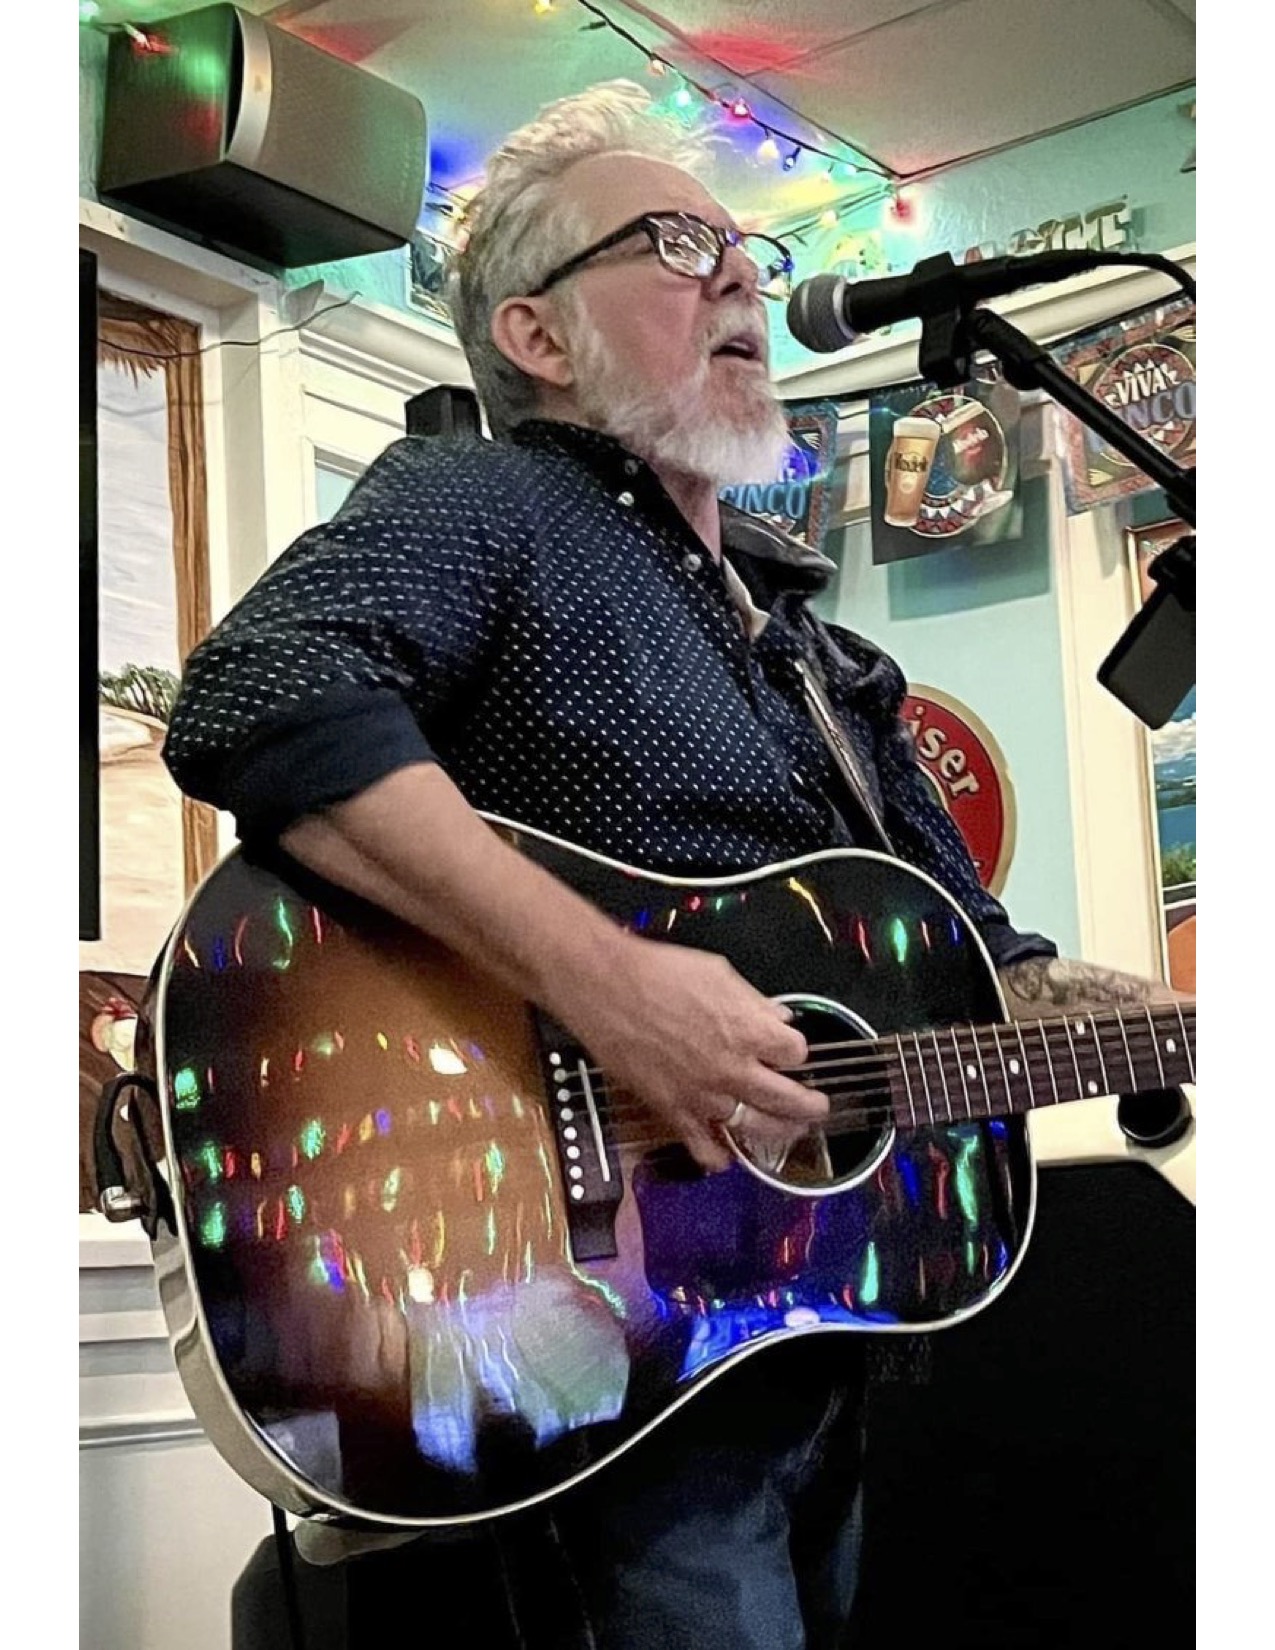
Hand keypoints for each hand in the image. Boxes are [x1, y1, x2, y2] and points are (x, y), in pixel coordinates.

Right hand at [553, 937, 826, 1171]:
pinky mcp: (673, 1111)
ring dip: (778, 1132)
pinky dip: (718, 1157)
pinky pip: (704, 1148)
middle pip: (790, 1100)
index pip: (797, 1054)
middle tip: (817, 1107)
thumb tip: (778, 1016)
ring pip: (755, 1129)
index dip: (795, 1052)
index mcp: (750, 1030)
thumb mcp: (719, 972)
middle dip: (809, 1106)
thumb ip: (754, 1001)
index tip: (790, 1051)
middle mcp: (734, 1069)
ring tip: (788, 1131)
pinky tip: (726, 1157)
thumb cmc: (659, 971)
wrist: (605, 987)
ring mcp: (704, 1095)